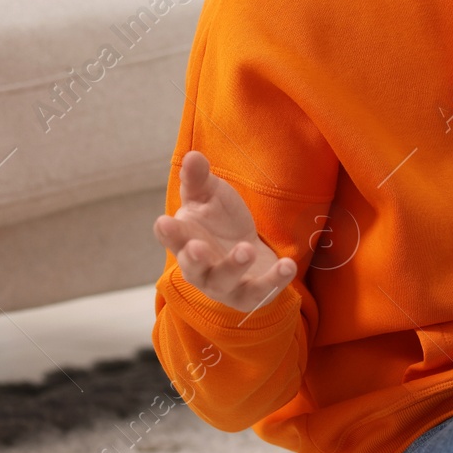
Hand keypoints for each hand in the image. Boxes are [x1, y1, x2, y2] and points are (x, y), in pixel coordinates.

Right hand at [153, 150, 296, 312]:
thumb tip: (192, 156)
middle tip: (198, 247)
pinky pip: (260, 292)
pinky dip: (274, 280)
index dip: (167, 232)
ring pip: (223, 282)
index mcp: (184, 240)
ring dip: (234, 267)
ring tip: (247, 249)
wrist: (249, 251)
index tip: (164, 222)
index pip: (171, 238)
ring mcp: (224, 285)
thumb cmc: (220, 221)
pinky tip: (288, 264)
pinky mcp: (249, 296)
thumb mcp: (210, 195)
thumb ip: (199, 178)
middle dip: (194, 259)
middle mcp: (199, 268)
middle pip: (192, 267)